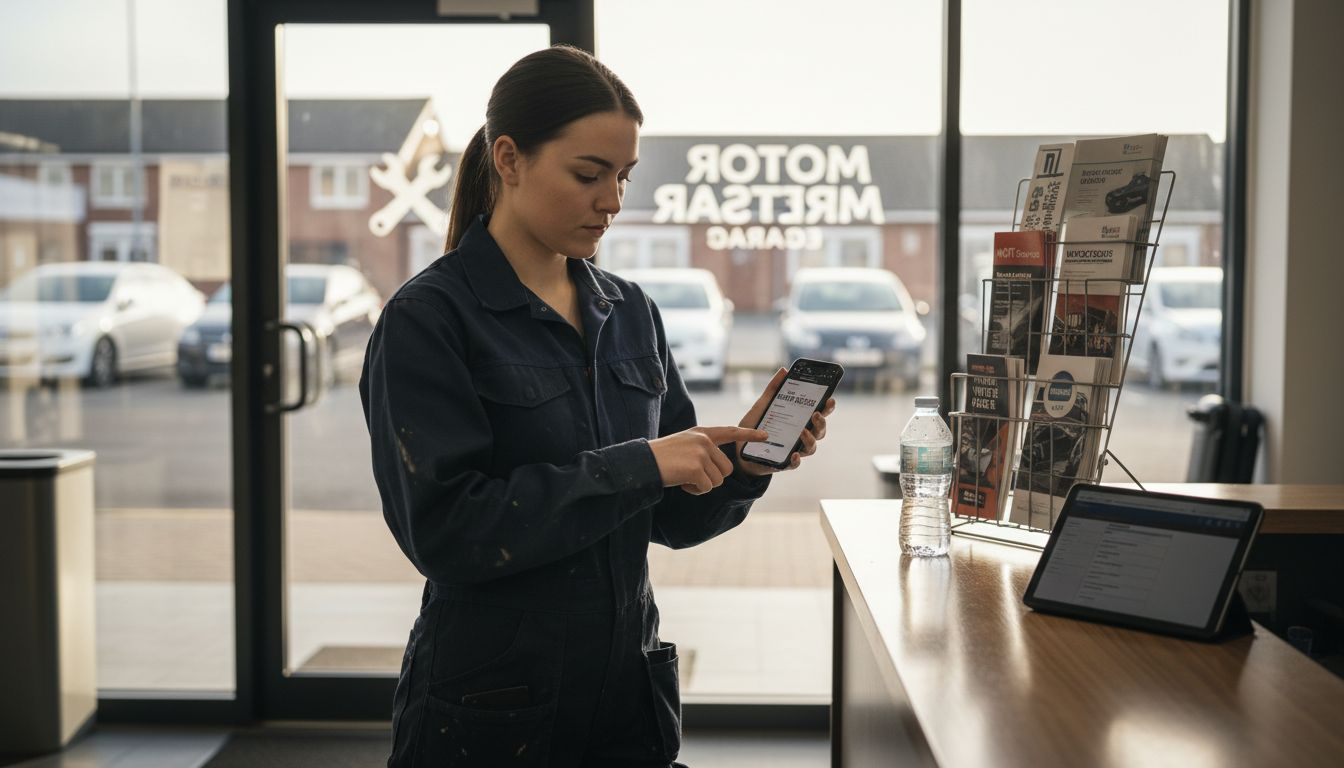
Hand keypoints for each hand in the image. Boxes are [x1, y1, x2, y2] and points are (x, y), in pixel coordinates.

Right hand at [648, 425, 768, 494]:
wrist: (643, 462)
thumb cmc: (662, 457)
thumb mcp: (685, 445)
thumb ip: (703, 449)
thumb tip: (721, 468)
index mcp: (702, 433)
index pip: (730, 431)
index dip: (749, 434)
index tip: (765, 435)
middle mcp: (704, 441)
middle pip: (727, 468)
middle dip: (713, 478)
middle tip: (692, 476)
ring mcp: (701, 453)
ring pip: (718, 480)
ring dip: (703, 485)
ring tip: (685, 477)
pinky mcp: (696, 468)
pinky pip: (707, 487)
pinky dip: (695, 490)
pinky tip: (682, 483)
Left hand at [734, 367, 836, 477]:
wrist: (738, 448)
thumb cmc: (755, 426)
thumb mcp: (762, 405)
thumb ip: (773, 389)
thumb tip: (784, 370)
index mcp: (799, 421)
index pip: (819, 413)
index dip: (827, 408)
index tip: (830, 399)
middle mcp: (801, 436)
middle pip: (820, 431)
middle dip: (821, 422)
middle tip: (816, 414)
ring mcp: (794, 450)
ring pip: (811, 447)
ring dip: (811, 439)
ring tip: (803, 431)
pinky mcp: (783, 463)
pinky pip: (795, 464)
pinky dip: (797, 460)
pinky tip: (794, 454)